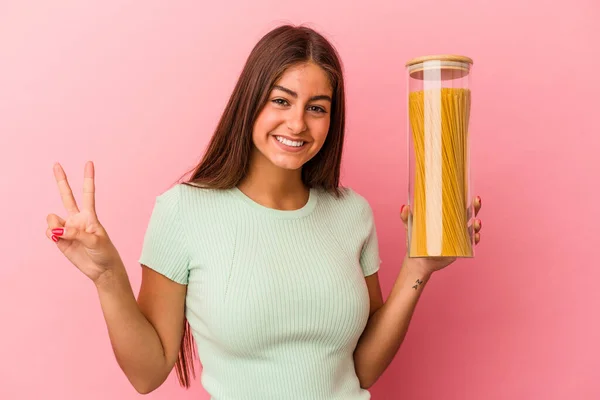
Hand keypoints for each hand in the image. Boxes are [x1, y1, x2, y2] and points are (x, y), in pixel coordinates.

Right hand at [46, 161, 121, 282]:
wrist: (102, 270)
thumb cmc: (104, 253)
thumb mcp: (95, 242)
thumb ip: (76, 234)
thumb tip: (57, 230)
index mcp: (90, 216)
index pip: (88, 193)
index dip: (88, 178)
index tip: (89, 163)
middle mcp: (77, 219)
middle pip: (67, 196)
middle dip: (61, 180)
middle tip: (56, 164)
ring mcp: (67, 228)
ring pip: (52, 218)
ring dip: (54, 225)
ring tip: (64, 235)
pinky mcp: (59, 240)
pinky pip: (49, 232)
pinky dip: (51, 235)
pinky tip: (58, 239)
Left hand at [399, 196, 482, 274]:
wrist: (417, 260)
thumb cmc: (415, 241)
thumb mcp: (410, 227)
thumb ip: (406, 217)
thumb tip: (405, 207)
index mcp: (445, 218)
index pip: (458, 207)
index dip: (466, 200)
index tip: (471, 194)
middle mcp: (454, 226)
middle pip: (469, 215)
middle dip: (475, 208)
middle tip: (476, 202)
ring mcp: (458, 237)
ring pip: (472, 229)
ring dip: (477, 225)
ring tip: (476, 222)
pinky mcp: (459, 249)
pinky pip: (471, 244)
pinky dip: (475, 240)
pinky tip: (476, 237)